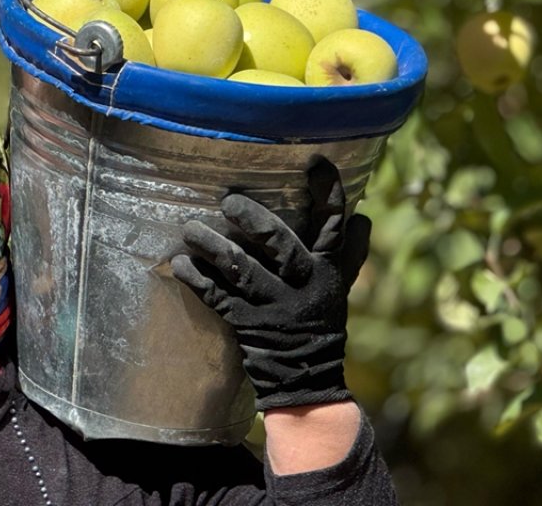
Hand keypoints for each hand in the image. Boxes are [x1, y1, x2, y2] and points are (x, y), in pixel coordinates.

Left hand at [170, 157, 370, 410]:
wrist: (307, 380)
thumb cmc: (320, 322)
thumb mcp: (339, 287)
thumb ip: (348, 252)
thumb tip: (362, 214)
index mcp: (328, 271)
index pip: (333, 225)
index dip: (328, 192)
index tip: (315, 161)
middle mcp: (303, 285)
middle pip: (281, 245)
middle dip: (254, 221)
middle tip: (228, 200)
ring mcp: (274, 306)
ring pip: (241, 269)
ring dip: (213, 246)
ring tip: (190, 228)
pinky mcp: (248, 324)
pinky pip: (217, 297)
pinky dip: (196, 279)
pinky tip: (179, 263)